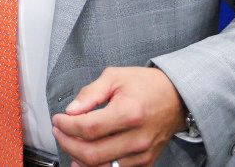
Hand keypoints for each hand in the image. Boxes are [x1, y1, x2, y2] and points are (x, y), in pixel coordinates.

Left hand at [51, 66, 185, 166]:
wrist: (176, 98)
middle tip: (59, 131)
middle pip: (91, 153)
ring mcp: (142, 153)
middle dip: (67, 143)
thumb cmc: (147, 85)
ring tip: (70, 143)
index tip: (58, 119)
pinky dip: (95, 165)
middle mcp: (137, 137)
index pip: (88, 128)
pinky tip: (84, 156)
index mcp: (129, 112)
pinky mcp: (145, 162)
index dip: (66, 126)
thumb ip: (90, 93)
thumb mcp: (115, 77)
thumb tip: (71, 110)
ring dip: (78, 157)